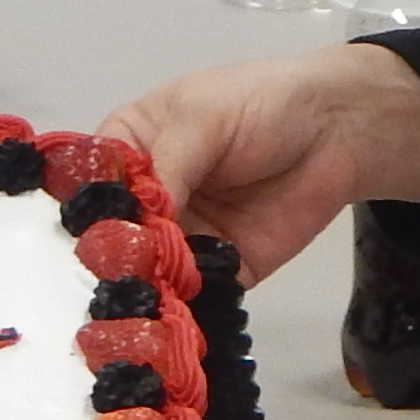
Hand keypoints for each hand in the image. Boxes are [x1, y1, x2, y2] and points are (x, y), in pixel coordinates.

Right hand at [101, 44, 419, 285]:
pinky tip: (175, 315)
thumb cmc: (262, 104)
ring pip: (150, 270)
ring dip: (145, 286)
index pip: (93, 182)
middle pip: (116, 234)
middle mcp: (149, 196)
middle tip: (108, 276)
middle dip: (112, 256)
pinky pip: (196, 293)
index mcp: (133, 147)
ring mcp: (184, 235)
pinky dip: (186, 306)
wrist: (338, 131)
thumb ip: (166, 168)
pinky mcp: (222, 268)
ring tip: (138, 302)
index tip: (81, 233)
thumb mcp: (203, 118)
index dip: (85, 207)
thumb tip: (135, 222)